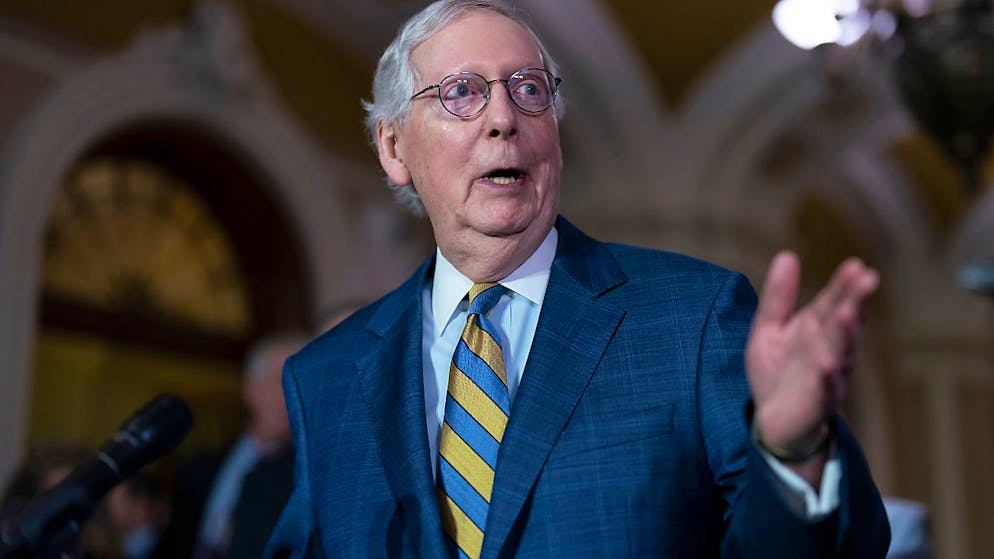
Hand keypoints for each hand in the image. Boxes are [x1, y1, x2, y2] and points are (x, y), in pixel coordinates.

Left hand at [746, 251, 878, 454]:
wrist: (772, 421)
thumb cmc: (777, 371)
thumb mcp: (769, 328)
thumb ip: (779, 296)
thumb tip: (786, 255)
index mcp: (818, 330)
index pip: (835, 302)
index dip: (845, 285)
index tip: (856, 265)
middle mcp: (830, 350)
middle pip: (844, 323)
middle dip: (856, 302)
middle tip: (868, 279)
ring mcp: (827, 376)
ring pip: (839, 353)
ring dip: (846, 334)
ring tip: (848, 312)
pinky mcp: (816, 402)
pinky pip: (824, 389)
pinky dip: (827, 377)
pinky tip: (828, 363)